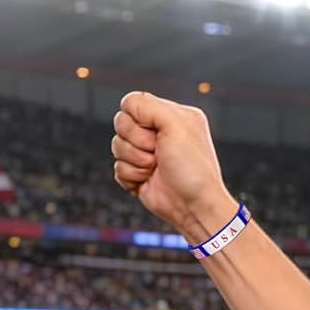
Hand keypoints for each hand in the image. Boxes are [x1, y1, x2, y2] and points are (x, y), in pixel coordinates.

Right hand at [111, 92, 236, 239]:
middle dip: (137, 141)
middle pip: (120, 123)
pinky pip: (117, 167)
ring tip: (155, 168)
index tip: (157, 133)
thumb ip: (148, 105)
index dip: (137, 119)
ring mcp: (147, 154)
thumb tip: (127, 106)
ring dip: (135, 160)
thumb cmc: (191, 167)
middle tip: (157, 153)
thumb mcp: (176, 124)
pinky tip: (148, 181)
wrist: (193, 206)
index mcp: (172, 116)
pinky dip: (131, 175)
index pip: (133, 103)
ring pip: (116, 145)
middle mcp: (159, 133)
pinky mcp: (137, 174)